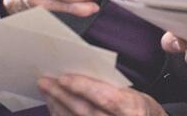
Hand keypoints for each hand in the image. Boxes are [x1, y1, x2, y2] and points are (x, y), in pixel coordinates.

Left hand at [39, 75, 165, 115]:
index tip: (64, 77)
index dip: (83, 87)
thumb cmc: (141, 111)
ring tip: (47, 91)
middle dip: (62, 95)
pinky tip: (54, 107)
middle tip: (45, 81)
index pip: (104, 98)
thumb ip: (111, 88)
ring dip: (58, 106)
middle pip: (84, 111)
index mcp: (132, 110)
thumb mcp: (136, 95)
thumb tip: (81, 75)